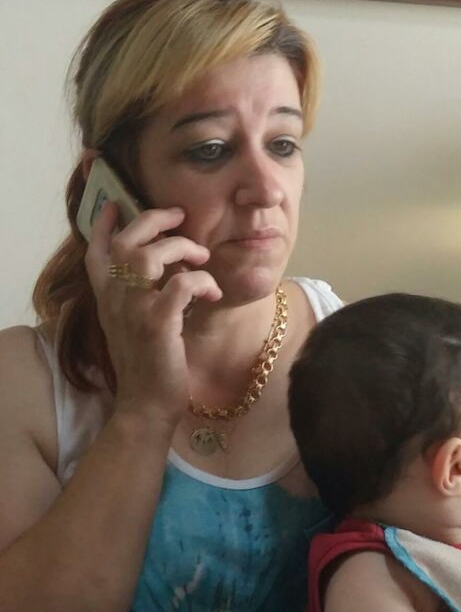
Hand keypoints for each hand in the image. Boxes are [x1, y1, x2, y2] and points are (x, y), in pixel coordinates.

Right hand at [85, 202, 221, 427]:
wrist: (145, 407)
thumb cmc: (147, 368)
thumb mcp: (133, 328)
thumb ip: (137, 300)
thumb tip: (166, 274)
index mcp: (107, 299)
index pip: (97, 252)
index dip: (106, 225)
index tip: (116, 204)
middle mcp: (115, 300)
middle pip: (127, 242)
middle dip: (154, 220)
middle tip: (179, 217)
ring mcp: (134, 310)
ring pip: (151, 255)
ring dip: (181, 248)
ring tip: (201, 257)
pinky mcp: (157, 324)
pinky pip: (182, 284)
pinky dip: (202, 281)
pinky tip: (212, 292)